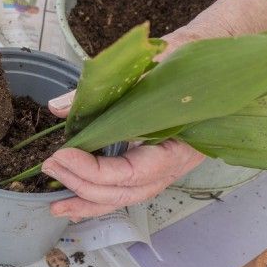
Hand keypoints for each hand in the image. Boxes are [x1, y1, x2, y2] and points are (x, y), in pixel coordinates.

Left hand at [42, 0, 266, 219]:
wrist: (215, 66)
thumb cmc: (187, 61)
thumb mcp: (147, 67)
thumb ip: (104, 89)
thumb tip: (58, 106)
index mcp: (180, 143)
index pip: (134, 172)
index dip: (96, 170)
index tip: (64, 154)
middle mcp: (174, 166)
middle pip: (126, 191)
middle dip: (84, 185)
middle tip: (51, 167)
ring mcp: (164, 171)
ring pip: (124, 198)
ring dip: (88, 202)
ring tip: (56, 204)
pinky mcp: (151, 168)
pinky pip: (124, 191)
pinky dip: (98, 200)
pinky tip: (74, 205)